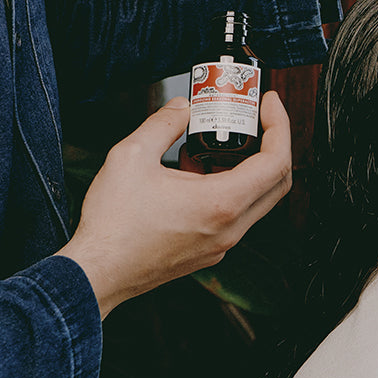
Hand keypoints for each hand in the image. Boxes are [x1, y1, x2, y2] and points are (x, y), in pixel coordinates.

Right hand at [58, 93, 292, 317]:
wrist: (97, 274)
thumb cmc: (113, 225)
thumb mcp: (132, 156)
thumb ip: (163, 124)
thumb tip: (182, 108)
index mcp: (222, 203)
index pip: (276, 160)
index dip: (279, 125)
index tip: (268, 104)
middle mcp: (231, 227)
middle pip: (277, 181)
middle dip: (271, 143)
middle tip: (254, 119)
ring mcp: (222, 243)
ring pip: (256, 199)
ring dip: (245, 166)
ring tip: (213, 142)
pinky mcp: (210, 251)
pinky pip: (234, 214)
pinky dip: (227, 187)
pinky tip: (193, 171)